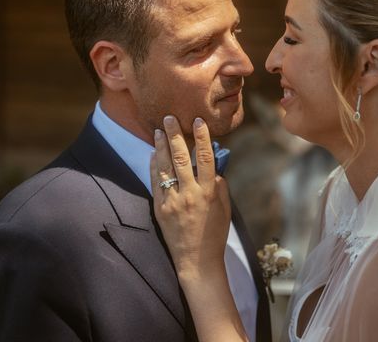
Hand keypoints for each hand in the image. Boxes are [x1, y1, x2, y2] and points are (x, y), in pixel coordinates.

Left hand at [150, 115, 231, 279]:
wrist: (196, 260)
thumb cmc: (214, 233)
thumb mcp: (224, 208)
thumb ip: (219, 185)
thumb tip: (213, 167)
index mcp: (209, 192)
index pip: (206, 158)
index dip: (202, 138)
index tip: (198, 121)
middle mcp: (190, 194)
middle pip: (181, 157)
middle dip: (175, 135)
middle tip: (169, 117)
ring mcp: (173, 201)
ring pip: (165, 167)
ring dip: (161, 146)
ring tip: (158, 130)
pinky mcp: (160, 208)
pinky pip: (155, 182)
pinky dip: (154, 165)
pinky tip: (153, 153)